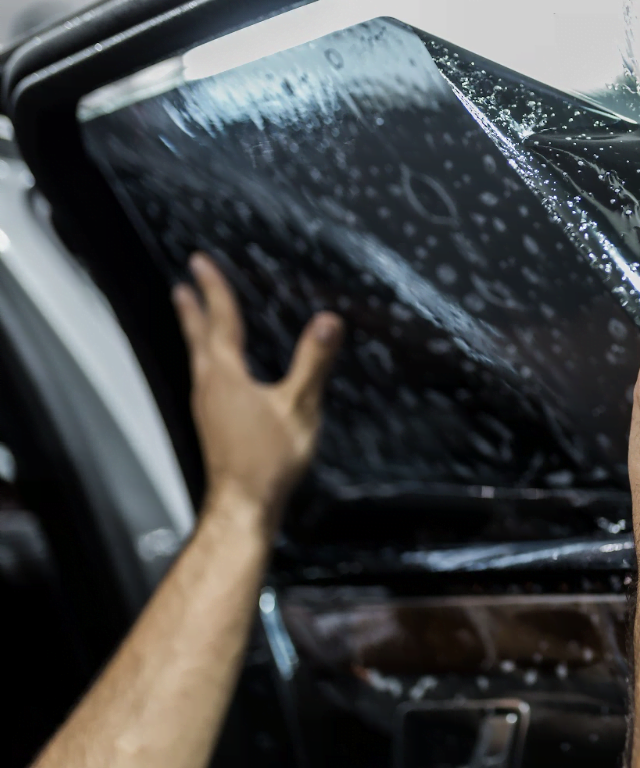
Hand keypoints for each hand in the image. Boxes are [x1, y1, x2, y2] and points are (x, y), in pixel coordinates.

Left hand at [172, 252, 342, 528]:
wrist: (244, 504)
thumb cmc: (271, 459)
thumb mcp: (300, 407)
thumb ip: (313, 362)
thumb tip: (328, 320)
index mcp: (227, 376)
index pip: (221, 322)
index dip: (214, 289)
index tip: (201, 262)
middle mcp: (209, 387)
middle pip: (199, 339)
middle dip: (193, 310)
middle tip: (184, 286)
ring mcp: (207, 407)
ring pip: (198, 360)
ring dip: (197, 335)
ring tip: (195, 322)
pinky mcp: (212, 424)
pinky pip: (205, 379)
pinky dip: (206, 361)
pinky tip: (216, 373)